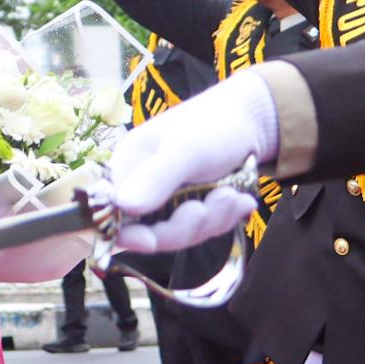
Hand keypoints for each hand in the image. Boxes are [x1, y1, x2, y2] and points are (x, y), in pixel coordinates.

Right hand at [110, 70, 278, 227]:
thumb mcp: (185, 149)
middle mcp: (140, 189)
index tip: (150, 241)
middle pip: (149, 231)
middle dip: (186, 225)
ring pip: (180, 234)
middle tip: (219, 201)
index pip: (113, 214)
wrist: (251, 121)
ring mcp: (166, 202)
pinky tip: (241, 200)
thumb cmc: (212, 125)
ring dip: (213, 219)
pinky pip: (201, 230)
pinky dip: (224, 218)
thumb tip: (122, 207)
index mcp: (126, 169)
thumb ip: (155, 179)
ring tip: (235, 194)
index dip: (128, 233)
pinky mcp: (189, 209)